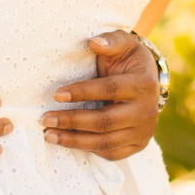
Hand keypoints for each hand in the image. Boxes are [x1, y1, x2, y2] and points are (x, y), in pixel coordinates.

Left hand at [43, 31, 158, 160]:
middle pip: (104, 121)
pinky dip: (88, 149)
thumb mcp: (124, 43)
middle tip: (45, 119)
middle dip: (72, 121)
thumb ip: (111, 41)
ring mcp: (143, 131)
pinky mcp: (138, 145)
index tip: (56, 95)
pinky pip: (110, 153)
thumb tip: (94, 43)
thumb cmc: (129, 60)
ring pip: (105, 142)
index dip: (82, 92)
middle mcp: (146, 111)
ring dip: (74, 140)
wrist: (149, 81)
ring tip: (49, 135)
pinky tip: (68, 141)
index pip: (109, 90)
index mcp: (143, 84)